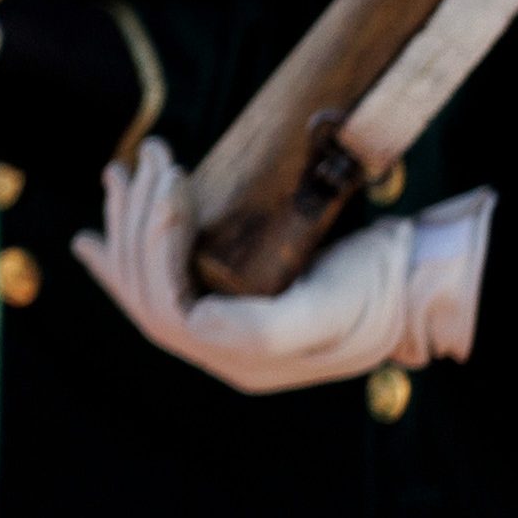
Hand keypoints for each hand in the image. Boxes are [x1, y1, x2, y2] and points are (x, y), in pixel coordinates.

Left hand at [73, 144, 487, 391]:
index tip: (169, 184)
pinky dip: (129, 251)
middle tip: (142, 159)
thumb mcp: (327, 310)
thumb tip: (195, 324)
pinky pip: (165, 277)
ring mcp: (226, 322)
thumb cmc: (379, 292)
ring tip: (116, 174)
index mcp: (237, 359)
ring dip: (127, 224)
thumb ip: (263, 330)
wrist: (424, 281)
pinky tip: (93, 239)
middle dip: (136, 223)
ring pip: (151, 277)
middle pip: (149, 288)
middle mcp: (222, 347)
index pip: (163, 305)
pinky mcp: (234, 293)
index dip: (152, 246)